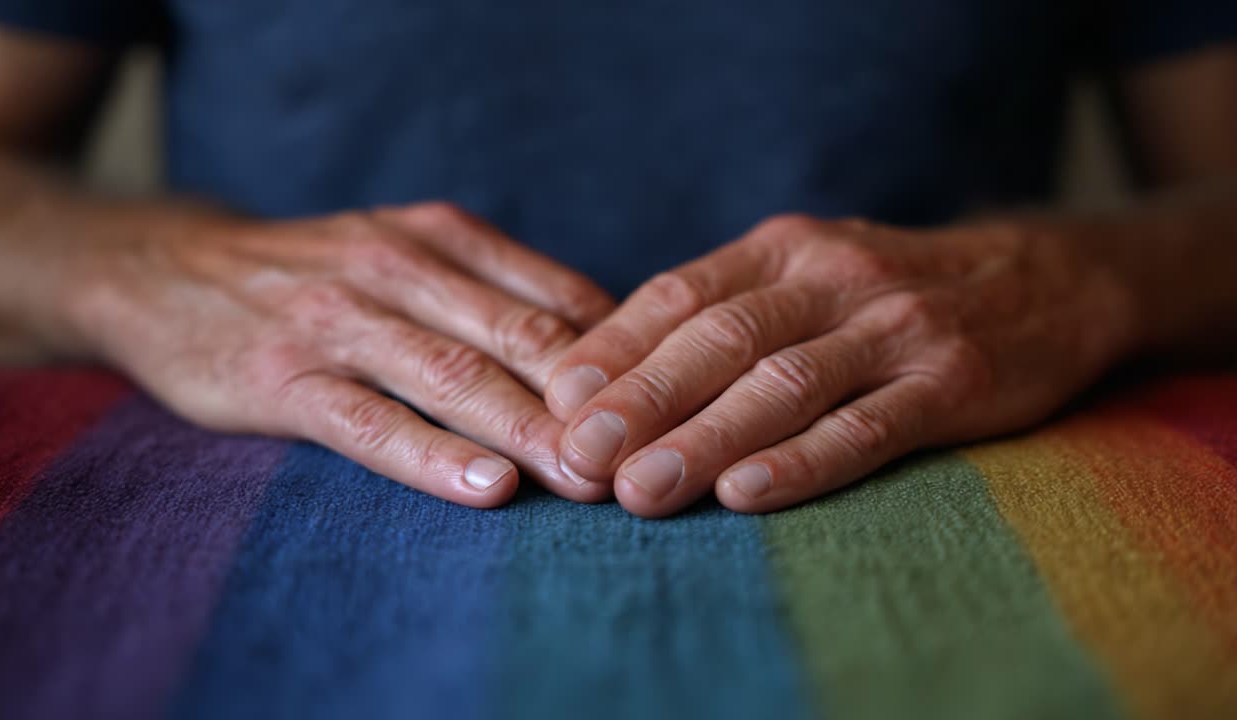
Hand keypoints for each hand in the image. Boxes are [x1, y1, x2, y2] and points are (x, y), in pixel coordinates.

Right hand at [68, 202, 615, 507]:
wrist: (168, 268)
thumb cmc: (318, 274)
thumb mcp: (408, 251)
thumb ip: (494, 292)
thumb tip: (605, 352)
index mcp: (443, 238)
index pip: (558, 299)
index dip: (623, 358)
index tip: (671, 411)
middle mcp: (399, 268)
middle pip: (520, 341)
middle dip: (592, 404)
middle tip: (650, 460)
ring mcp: (340, 321)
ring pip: (454, 379)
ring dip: (530, 433)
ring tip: (587, 482)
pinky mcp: (284, 378)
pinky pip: (369, 423)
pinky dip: (431, 456)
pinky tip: (484, 488)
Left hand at [544, 214, 1136, 515]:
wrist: (1045, 279)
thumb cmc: (887, 292)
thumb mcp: (805, 274)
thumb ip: (722, 312)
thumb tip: (606, 374)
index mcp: (783, 249)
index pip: (679, 295)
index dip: (614, 348)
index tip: (556, 400)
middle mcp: (834, 277)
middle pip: (721, 339)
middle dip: (642, 400)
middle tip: (579, 455)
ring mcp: (897, 327)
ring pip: (785, 384)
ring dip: (705, 438)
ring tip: (640, 491)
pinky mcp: (953, 382)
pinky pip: (868, 426)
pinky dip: (803, 461)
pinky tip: (747, 494)